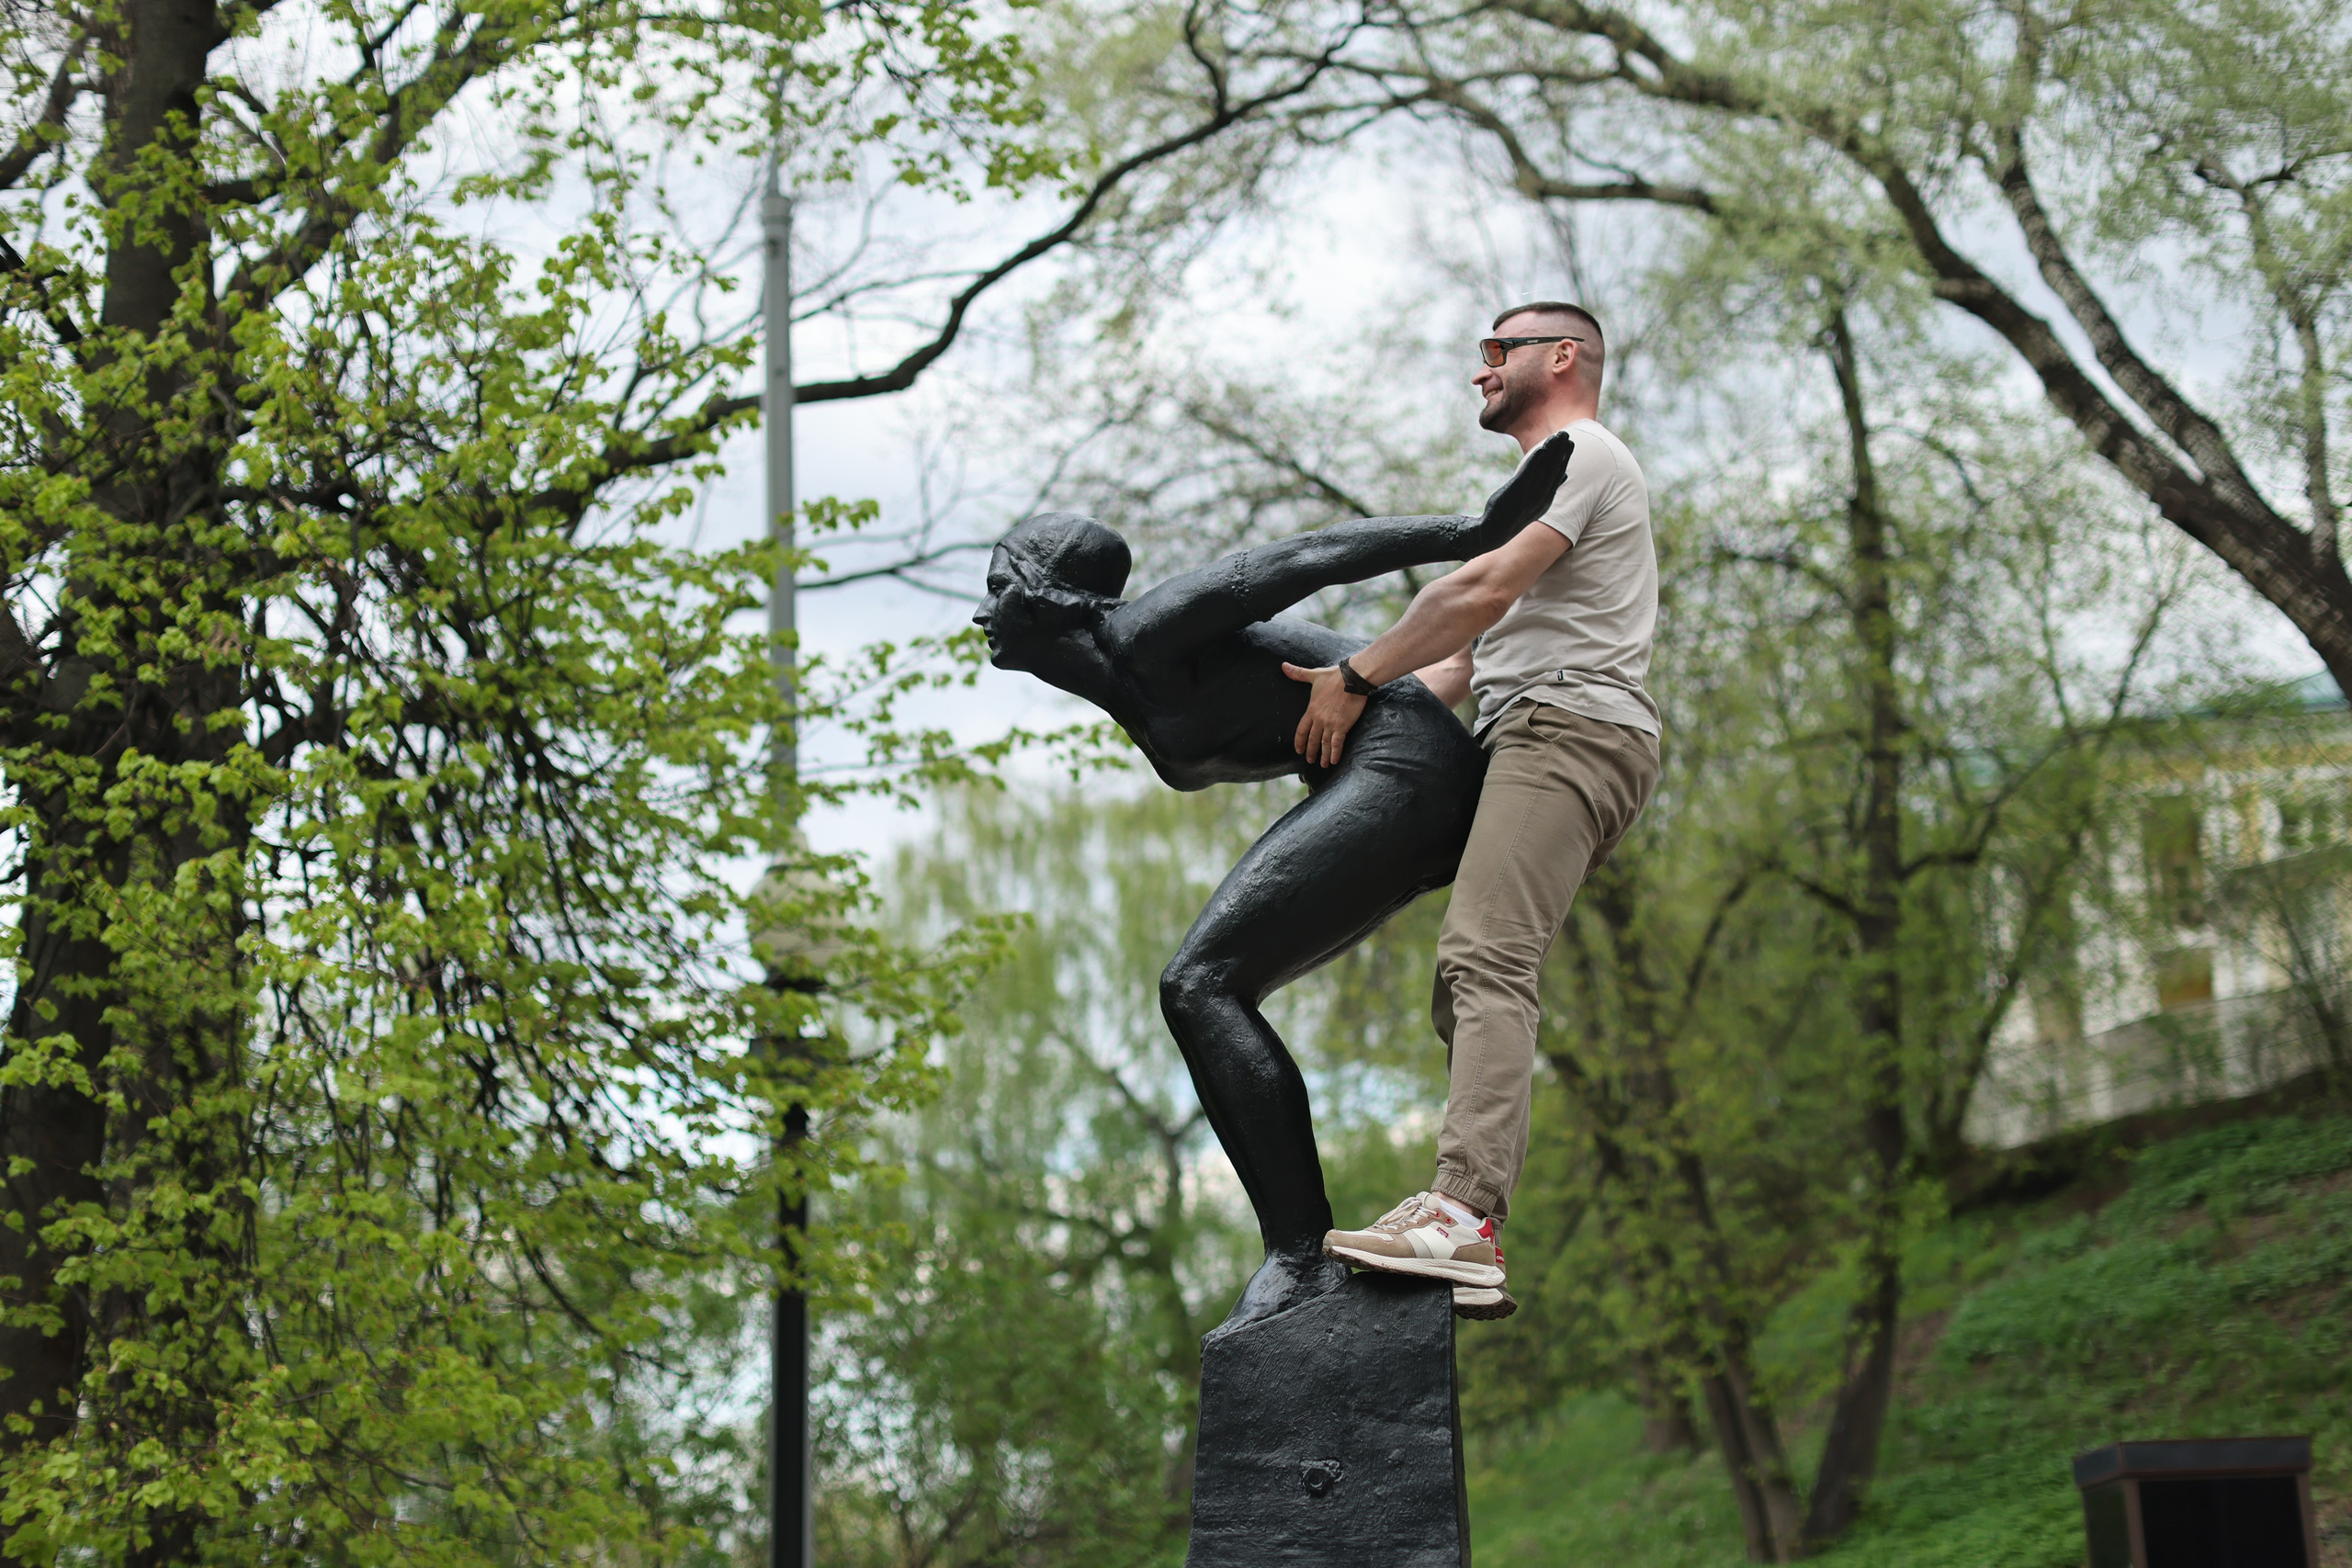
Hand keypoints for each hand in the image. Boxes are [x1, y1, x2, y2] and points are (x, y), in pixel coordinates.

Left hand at [1282, 662, 1367, 767]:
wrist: (1352, 678)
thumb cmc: (1334, 676)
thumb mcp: (1314, 675)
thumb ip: (1298, 674)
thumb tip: (1283, 666)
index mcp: (1311, 709)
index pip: (1302, 729)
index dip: (1300, 741)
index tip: (1299, 750)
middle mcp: (1319, 719)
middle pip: (1312, 739)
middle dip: (1311, 751)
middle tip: (1310, 760)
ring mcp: (1330, 724)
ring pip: (1324, 743)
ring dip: (1322, 755)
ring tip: (1322, 764)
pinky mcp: (1342, 726)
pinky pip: (1336, 743)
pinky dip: (1334, 753)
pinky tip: (1333, 761)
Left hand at [1468, 428, 1575, 554]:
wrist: (1493, 532)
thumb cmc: (1513, 515)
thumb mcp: (1534, 504)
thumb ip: (1547, 490)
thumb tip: (1564, 476)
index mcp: (1546, 501)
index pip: (1558, 476)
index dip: (1565, 459)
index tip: (1571, 444)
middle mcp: (1541, 498)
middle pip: (1553, 470)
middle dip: (1561, 451)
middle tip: (1566, 434)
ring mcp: (1529, 496)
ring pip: (1543, 470)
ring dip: (1550, 451)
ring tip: (1556, 436)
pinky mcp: (1516, 492)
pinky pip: (1528, 473)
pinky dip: (1535, 461)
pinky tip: (1541, 449)